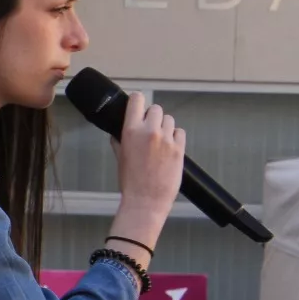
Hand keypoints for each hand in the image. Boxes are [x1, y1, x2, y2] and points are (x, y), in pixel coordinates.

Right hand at [112, 91, 185, 235]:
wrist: (146, 200)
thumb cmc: (130, 181)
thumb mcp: (120, 157)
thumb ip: (119, 140)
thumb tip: (119, 132)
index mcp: (131, 131)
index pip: (137, 100)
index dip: (138, 101)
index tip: (138, 105)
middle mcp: (150, 131)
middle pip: (156, 109)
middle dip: (152, 117)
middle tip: (149, 129)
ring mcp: (166, 140)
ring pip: (169, 120)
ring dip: (164, 126)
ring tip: (159, 140)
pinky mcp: (179, 149)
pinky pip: (180, 132)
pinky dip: (175, 136)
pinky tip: (169, 147)